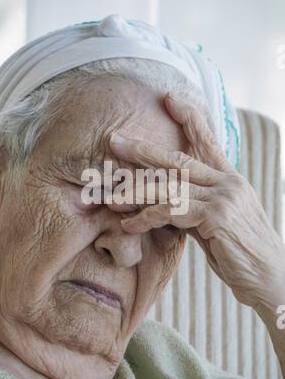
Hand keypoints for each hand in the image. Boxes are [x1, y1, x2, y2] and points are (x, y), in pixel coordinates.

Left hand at [109, 93, 284, 310]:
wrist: (271, 279)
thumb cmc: (240, 254)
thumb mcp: (216, 224)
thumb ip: (193, 207)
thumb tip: (163, 203)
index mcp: (229, 180)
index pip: (207, 141)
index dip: (189, 118)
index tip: (169, 99)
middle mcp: (228, 182)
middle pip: (179, 160)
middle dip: (144, 150)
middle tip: (115, 140)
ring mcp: (224, 196)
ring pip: (169, 186)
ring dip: (136, 191)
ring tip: (110, 197)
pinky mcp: (217, 215)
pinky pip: (172, 210)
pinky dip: (146, 217)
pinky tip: (129, 225)